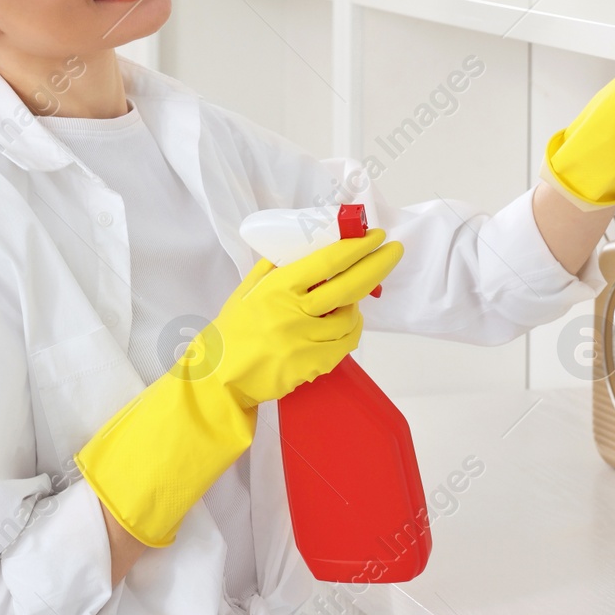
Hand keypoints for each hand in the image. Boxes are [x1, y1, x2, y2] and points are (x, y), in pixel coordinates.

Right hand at [192, 229, 403, 408]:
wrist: (220, 377)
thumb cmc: (233, 331)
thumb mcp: (247, 291)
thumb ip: (273, 270)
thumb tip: (302, 248)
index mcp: (278, 288)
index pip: (327, 262)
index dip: (356, 248)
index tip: (376, 236)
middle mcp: (294, 312)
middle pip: (348, 286)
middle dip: (377, 265)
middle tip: (394, 251)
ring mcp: (304, 341)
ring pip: (350, 318)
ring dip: (357, 305)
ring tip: (351, 300)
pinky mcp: (311, 365)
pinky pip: (345, 345)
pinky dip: (351, 331)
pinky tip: (346, 324)